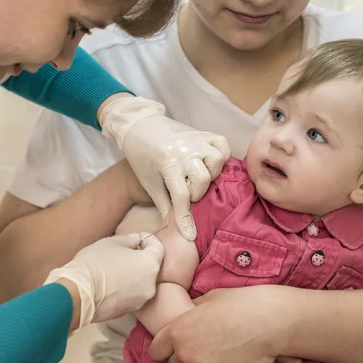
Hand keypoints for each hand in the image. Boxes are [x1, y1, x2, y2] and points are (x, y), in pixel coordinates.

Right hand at [44, 233, 163, 329]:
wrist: (79, 293)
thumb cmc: (96, 262)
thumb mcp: (113, 242)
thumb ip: (130, 239)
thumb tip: (137, 240)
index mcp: (151, 265)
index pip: (158, 248)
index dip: (148, 240)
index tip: (137, 238)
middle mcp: (151, 285)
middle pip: (150, 267)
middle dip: (140, 258)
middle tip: (123, 252)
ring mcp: (140, 300)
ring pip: (141, 282)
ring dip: (133, 274)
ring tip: (114, 268)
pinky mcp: (128, 311)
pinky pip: (131, 294)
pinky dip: (125, 288)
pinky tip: (110, 283)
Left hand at [100, 96, 230, 239]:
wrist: (140, 127)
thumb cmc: (142, 158)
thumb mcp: (149, 182)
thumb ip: (164, 205)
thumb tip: (176, 229)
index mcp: (167, 163)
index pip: (181, 197)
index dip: (186, 219)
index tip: (190, 235)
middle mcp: (184, 151)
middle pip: (202, 180)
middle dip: (196, 192)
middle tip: (187, 191)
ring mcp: (195, 140)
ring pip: (216, 161)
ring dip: (210, 174)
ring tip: (198, 177)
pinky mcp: (203, 133)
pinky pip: (222, 144)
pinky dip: (221, 155)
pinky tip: (211, 163)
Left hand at [148, 286, 279, 362]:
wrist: (269, 322)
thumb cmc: (240, 305)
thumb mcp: (209, 300)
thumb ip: (192, 312)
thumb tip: (187, 314)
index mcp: (178, 331)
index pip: (156, 351)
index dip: (165, 349)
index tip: (173, 348)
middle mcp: (185, 354)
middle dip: (185, 360)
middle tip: (205, 349)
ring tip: (223, 353)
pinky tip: (234, 361)